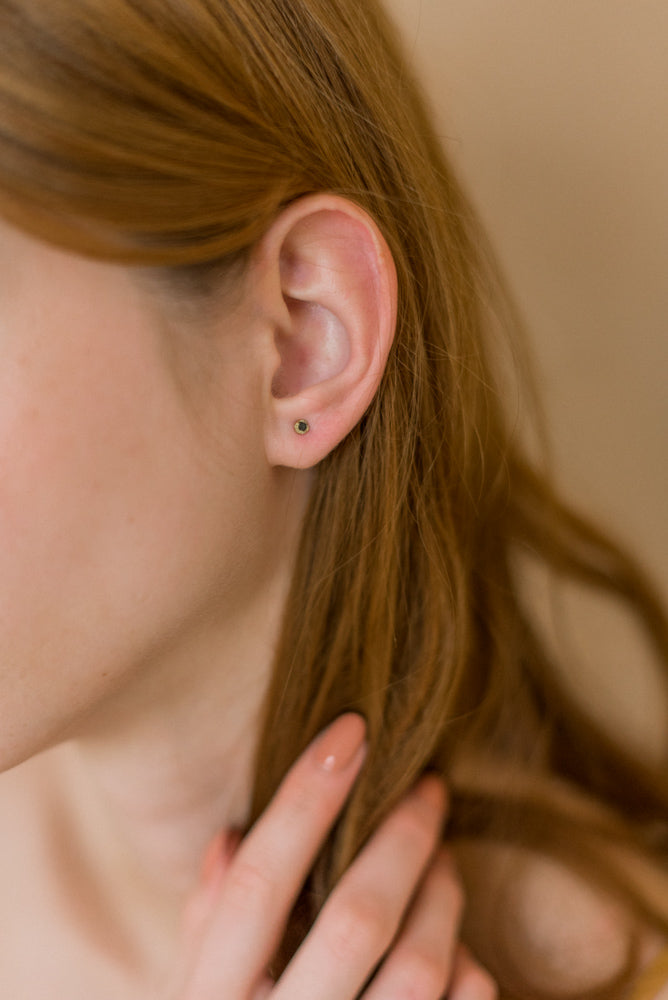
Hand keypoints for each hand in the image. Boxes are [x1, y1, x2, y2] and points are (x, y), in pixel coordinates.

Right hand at [170, 714, 495, 998]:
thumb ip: (206, 927)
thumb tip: (232, 837)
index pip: (258, 883)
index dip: (306, 798)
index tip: (352, 730)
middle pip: (355, 918)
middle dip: (402, 838)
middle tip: (428, 787)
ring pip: (419, 969)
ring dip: (444, 898)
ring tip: (445, 858)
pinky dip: (469, 975)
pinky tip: (460, 949)